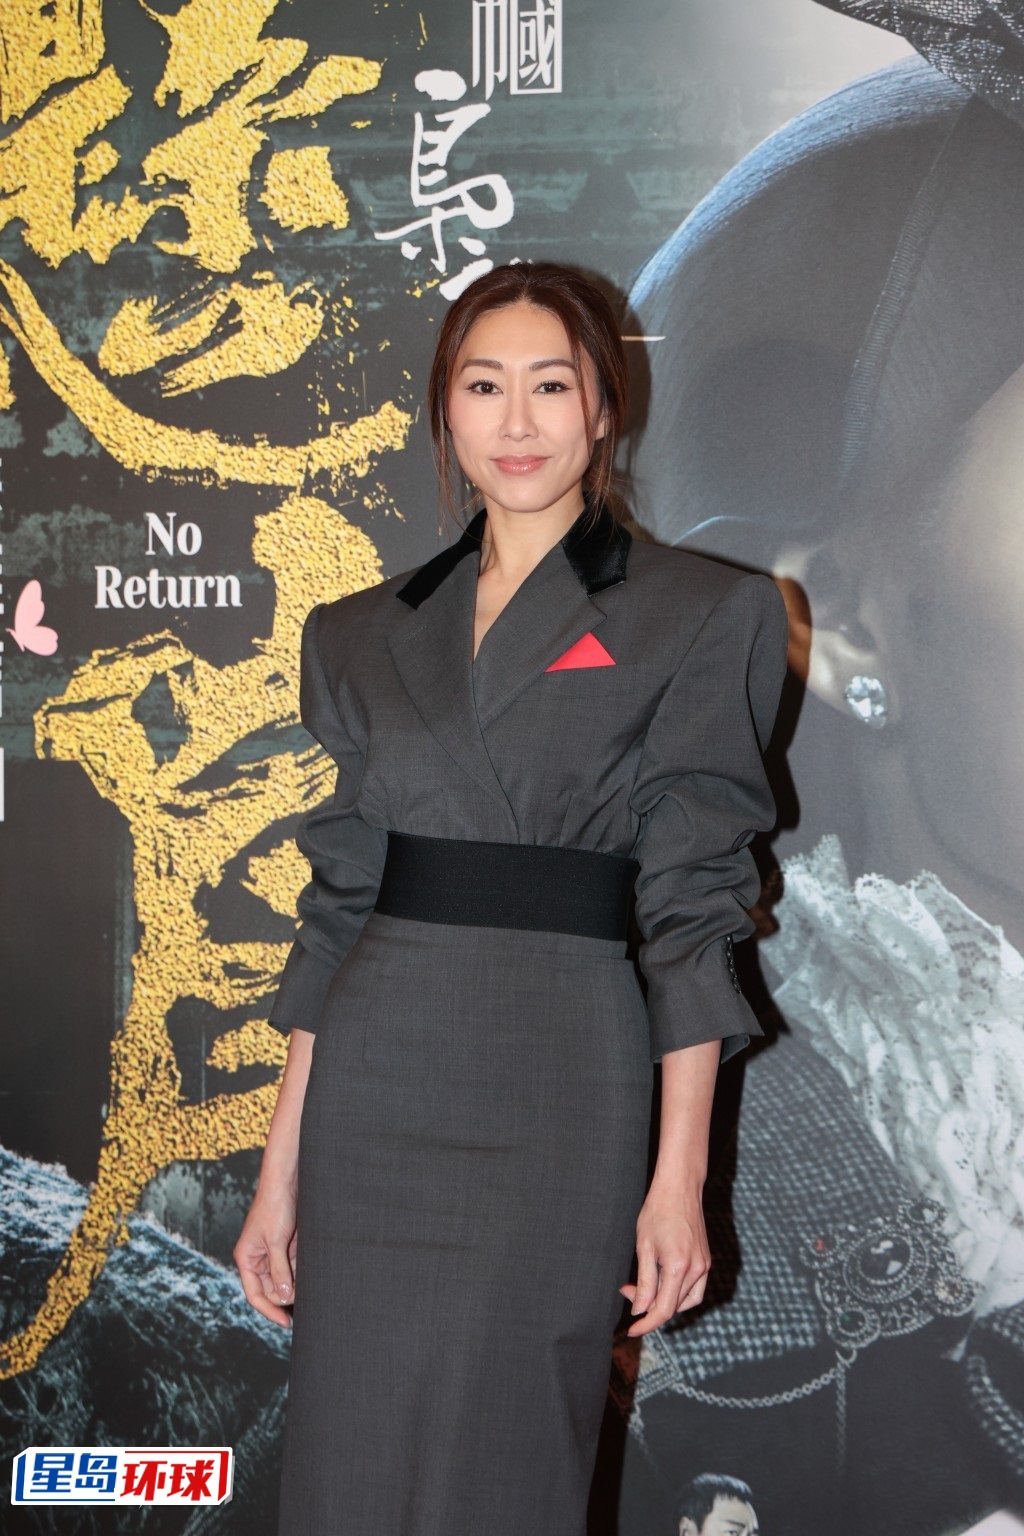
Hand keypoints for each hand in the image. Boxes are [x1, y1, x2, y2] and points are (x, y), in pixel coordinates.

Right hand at [233, 1180, 297, 1327]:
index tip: (286, 1323)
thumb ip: (279, 1270)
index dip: (269, 1311)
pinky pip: (294, 1267)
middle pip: (272, 1290)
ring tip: (310, 1279)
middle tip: (304, 1292)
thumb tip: (284, 1297)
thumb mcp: (275, 1240)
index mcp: (247, 1260)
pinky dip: (302, 1271)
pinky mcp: (286, 1247)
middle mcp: (258, 1260)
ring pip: (285, 1280)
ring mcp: (273, 1254)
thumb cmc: (274, 1207)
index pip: (255, 1295)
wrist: (287, 1182)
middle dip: (287, 1293)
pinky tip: (312, 1269)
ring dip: (297, 1282)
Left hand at [619, 1178, 710, 1337]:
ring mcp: (705, 1266)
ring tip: (644, 1291)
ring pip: (686, 1301)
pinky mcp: (706, 1261)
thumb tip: (640, 1310)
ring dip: (665, 1303)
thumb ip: (645, 1282)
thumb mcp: (644, 1246)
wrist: (680, 1188)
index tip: (632, 1329)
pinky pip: (695, 1290)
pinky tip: (663, 1288)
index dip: (647, 1323)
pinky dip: (680, 1296)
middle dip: (650, 1308)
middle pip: (674, 1307)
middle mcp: (697, 1270)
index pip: (663, 1309)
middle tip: (628, 1292)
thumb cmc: (658, 1211)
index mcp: (679, 1266)